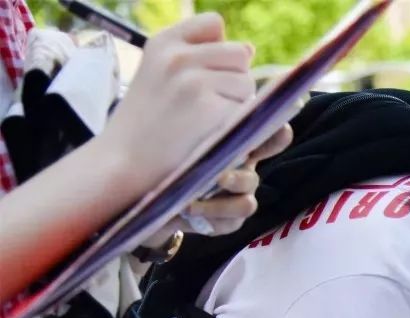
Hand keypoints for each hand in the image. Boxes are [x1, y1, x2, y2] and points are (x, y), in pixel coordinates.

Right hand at [96, 13, 256, 193]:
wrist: (123, 165)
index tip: (201, 76)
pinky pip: (248, 110)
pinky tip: (213, 137)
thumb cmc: (145, 125)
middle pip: (239, 55)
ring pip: (247, 83)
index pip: (213, 24)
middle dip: (232, 80)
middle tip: (204, 108)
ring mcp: (195, 81)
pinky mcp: (210, 109)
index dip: (218, 51)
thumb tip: (250, 50)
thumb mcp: (158, 75)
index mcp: (163, 42)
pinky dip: (239, 126)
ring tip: (206, 124)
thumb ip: (199, 56)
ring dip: (238, 105)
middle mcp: (178, 56)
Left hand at [140, 121, 293, 243]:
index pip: (267, 136)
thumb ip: (200, 119)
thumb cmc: (164, 157)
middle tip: (220, 178)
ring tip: (190, 202)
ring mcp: (238, 197)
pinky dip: (210, 219)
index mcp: (235, 144)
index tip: (280, 130)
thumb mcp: (178, 133)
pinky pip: (232, 223)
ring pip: (247, 204)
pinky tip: (189, 213)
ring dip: (220, 205)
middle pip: (255, 175)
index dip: (278, 135)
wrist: (143, 194)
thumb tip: (213, 90)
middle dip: (240, 178)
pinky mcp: (229, 221)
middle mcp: (242, 169)